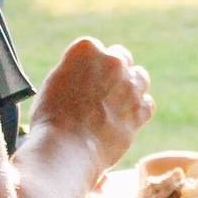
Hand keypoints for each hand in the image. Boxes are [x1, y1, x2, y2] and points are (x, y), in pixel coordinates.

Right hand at [29, 38, 153, 174]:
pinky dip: (138, 110)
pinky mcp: (140, 109)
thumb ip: (74, 72)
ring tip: (115, 104)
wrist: (66, 149)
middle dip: (112, 72)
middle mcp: (112, 61)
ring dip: (130, 87)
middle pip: (120, 57)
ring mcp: (129, 85)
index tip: (83, 78)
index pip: (92, 48)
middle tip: (102, 90)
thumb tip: (83, 76)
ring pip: (139, 77)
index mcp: (86, 49)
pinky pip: (147, 103)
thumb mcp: (54, 84)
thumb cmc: (50, 120)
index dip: (88, 65)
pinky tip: (125, 118)